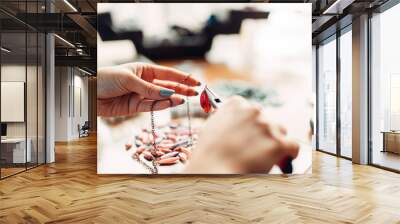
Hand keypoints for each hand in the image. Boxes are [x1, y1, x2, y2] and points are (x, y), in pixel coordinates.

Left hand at [97, 62, 200, 116]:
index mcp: (143, 70)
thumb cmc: (105, 79)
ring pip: (162, 98)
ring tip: (186, 99)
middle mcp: (144, 82)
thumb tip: (169, 94)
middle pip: (168, 86)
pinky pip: (152, 106)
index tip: (196, 81)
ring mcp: (141, 95)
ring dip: (174, 98)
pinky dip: (162, 105)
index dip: (182, 77)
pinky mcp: (135, 107)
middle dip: (182, 89)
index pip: (167, 74)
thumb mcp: (128, 79)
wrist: (88, 93)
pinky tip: (172, 103)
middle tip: (196, 93)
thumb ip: (149, 89)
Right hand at [184, 96, 299, 173]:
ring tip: (264, 157)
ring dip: (274, 142)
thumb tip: (235, 124)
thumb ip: (226, 120)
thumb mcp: (212, 127)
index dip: (250, 125)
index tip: (247, 136)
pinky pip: (292, 145)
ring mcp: (266, 126)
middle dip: (262, 134)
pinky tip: (283, 161)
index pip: (250, 109)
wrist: (212, 169)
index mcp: (236, 104)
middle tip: (254, 150)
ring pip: (280, 131)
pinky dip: (289, 154)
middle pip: (266, 120)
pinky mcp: (277, 143)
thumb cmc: (208, 153)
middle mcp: (253, 111)